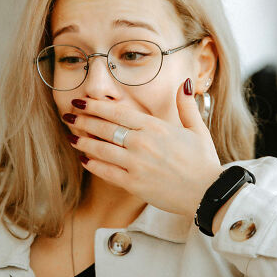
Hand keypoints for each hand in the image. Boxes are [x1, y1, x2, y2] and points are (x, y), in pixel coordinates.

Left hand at [64, 78, 223, 217]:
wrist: (208, 193)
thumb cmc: (203, 162)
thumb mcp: (197, 130)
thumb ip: (186, 106)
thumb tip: (184, 83)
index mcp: (155, 127)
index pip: (117, 112)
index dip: (96, 106)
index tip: (82, 102)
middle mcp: (142, 143)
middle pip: (104, 128)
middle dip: (83, 120)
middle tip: (68, 115)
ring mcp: (136, 164)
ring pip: (101, 149)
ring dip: (82, 142)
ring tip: (70, 137)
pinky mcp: (133, 184)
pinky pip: (106, 172)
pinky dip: (93, 164)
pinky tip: (84, 159)